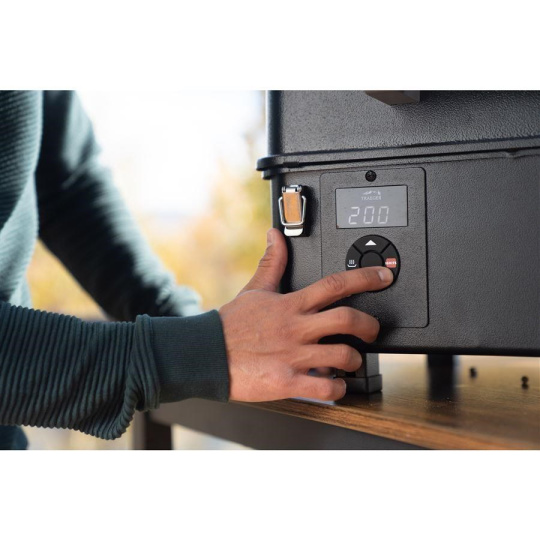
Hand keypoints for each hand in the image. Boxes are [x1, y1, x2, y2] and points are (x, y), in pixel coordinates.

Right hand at [219, 228, 393, 401]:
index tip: (383, 276)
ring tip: (352, 361)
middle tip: (373, 331)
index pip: (335, 285)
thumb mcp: (255, 289)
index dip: (365, 278)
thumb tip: (276, 234)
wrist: (206, 354)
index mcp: (291, 304)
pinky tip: (335, 384)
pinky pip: (325, 387)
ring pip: (342, 356)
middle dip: (370, 326)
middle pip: (347, 320)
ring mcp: (293, 356)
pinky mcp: (286, 382)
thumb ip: (272, 262)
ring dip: (354, 360)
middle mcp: (296, 328)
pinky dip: (337, 388)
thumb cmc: (231, 324)